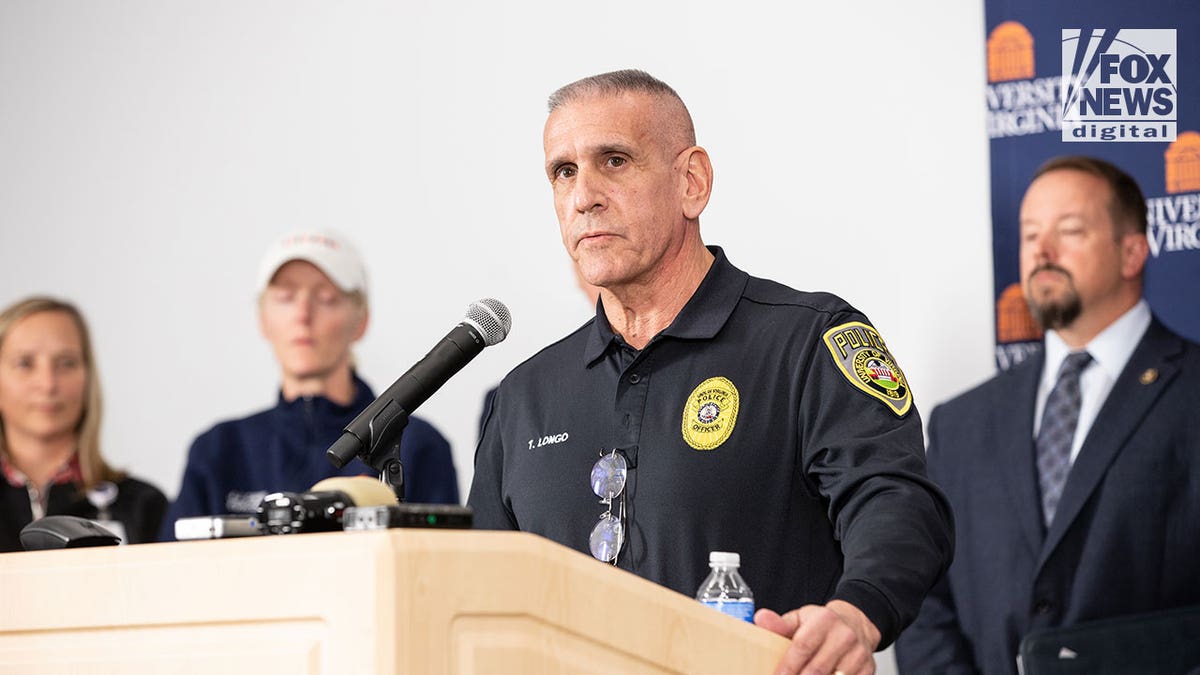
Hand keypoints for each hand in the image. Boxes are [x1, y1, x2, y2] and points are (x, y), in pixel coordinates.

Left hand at [754, 600, 880, 674]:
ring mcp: (858, 654)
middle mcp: (844, 636)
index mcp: (825, 620)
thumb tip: (761, 619)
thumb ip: (779, 624)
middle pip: (817, 669)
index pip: (802, 647)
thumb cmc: (823, 623)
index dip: (787, 666)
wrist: (856, 623)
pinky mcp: (868, 669)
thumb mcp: (800, 618)